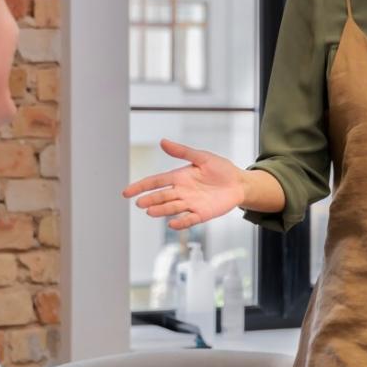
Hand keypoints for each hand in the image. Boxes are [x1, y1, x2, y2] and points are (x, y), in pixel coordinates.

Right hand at [122, 139, 246, 229]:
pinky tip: (172, 224)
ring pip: (172, 208)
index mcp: (179, 177)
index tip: (126, 193)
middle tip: (140, 203)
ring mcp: (191, 203)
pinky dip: (181, 222)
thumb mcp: (202, 157)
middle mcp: (181, 192)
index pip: (155, 182)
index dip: (140, 186)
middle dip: (150, 200)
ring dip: (161, 210)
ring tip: (150, 212)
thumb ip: (182, 152)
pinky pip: (189, 219)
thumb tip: (162, 141)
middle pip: (162, 196)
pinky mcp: (202, 213)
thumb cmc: (220, 169)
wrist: (239, 183)